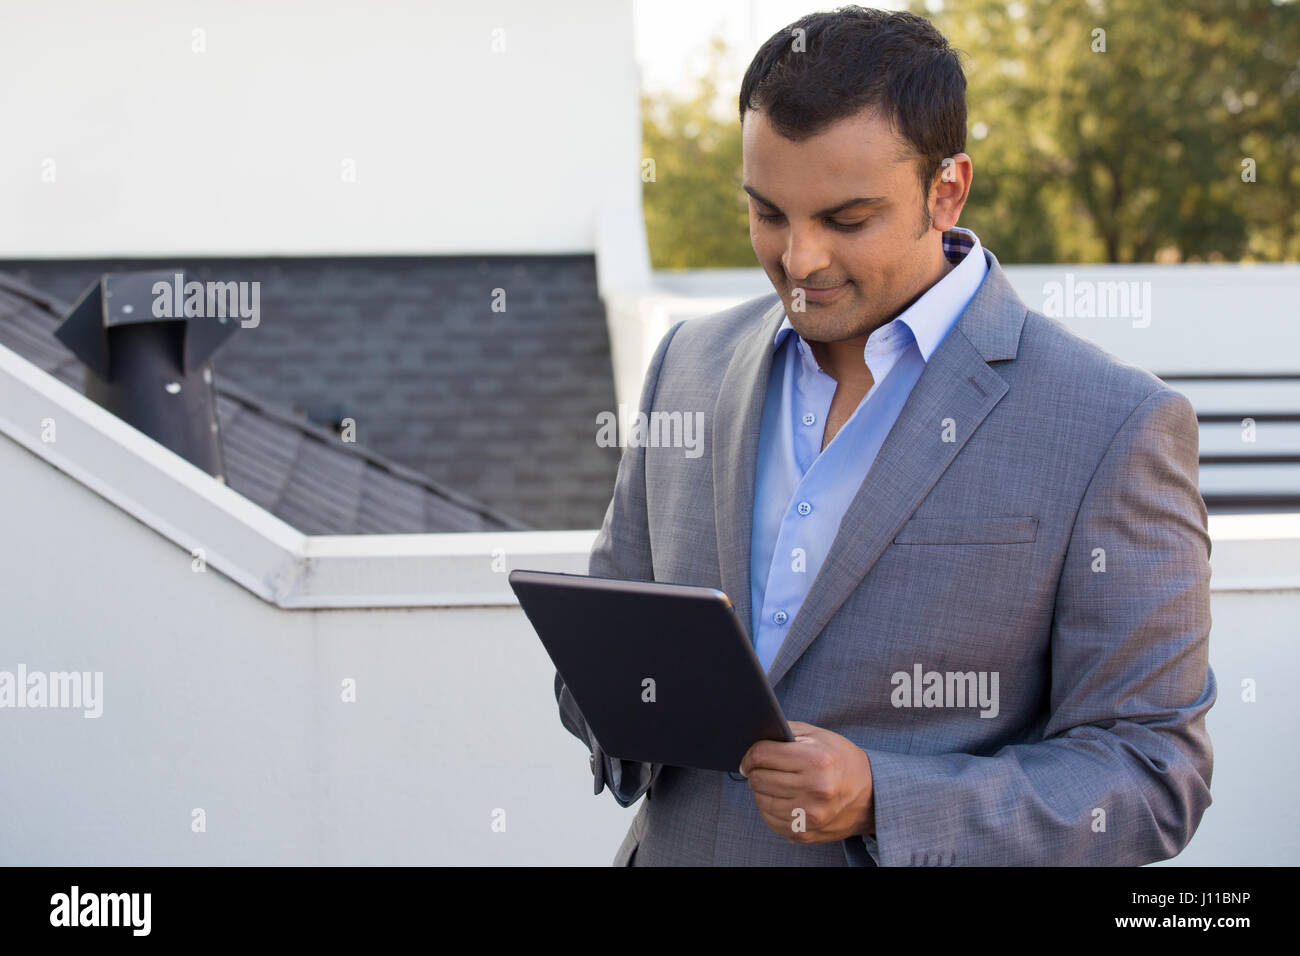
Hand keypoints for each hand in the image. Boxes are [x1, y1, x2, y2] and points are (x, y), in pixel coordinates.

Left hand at [738, 721, 874, 843]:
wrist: (870, 794)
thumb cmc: (839, 759)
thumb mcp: (818, 736)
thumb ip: (786, 732)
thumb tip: (754, 737)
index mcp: (817, 761)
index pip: (762, 756)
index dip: (749, 755)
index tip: (749, 758)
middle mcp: (815, 790)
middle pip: (758, 779)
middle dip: (755, 772)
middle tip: (763, 769)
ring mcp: (810, 815)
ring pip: (761, 801)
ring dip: (762, 791)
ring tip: (775, 783)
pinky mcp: (805, 832)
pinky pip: (770, 820)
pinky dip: (770, 809)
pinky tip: (782, 799)